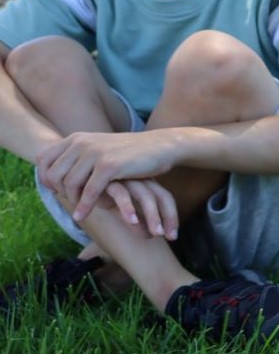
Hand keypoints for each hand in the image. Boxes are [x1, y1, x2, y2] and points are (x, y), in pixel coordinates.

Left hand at [36, 129, 195, 222]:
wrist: (159, 146)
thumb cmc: (131, 153)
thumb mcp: (101, 148)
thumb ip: (81, 155)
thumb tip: (61, 170)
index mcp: (76, 138)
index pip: (44, 158)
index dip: (44, 177)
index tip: (54, 191)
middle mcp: (81, 143)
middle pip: (54, 174)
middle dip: (59, 192)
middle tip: (71, 202)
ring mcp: (95, 153)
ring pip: (70, 184)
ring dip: (73, 201)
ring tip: (80, 211)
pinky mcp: (110, 166)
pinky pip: (89, 191)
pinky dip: (84, 206)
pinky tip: (82, 216)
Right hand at [96, 178, 179, 239]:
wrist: (76, 169)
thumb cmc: (102, 190)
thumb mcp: (121, 204)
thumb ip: (135, 217)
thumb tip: (149, 236)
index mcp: (145, 183)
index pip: (165, 198)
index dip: (171, 217)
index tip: (173, 237)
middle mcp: (138, 179)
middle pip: (161, 196)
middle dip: (167, 217)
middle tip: (168, 237)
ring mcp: (125, 177)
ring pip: (145, 195)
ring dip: (152, 215)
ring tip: (153, 235)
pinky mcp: (108, 178)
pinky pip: (121, 193)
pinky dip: (127, 209)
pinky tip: (131, 222)